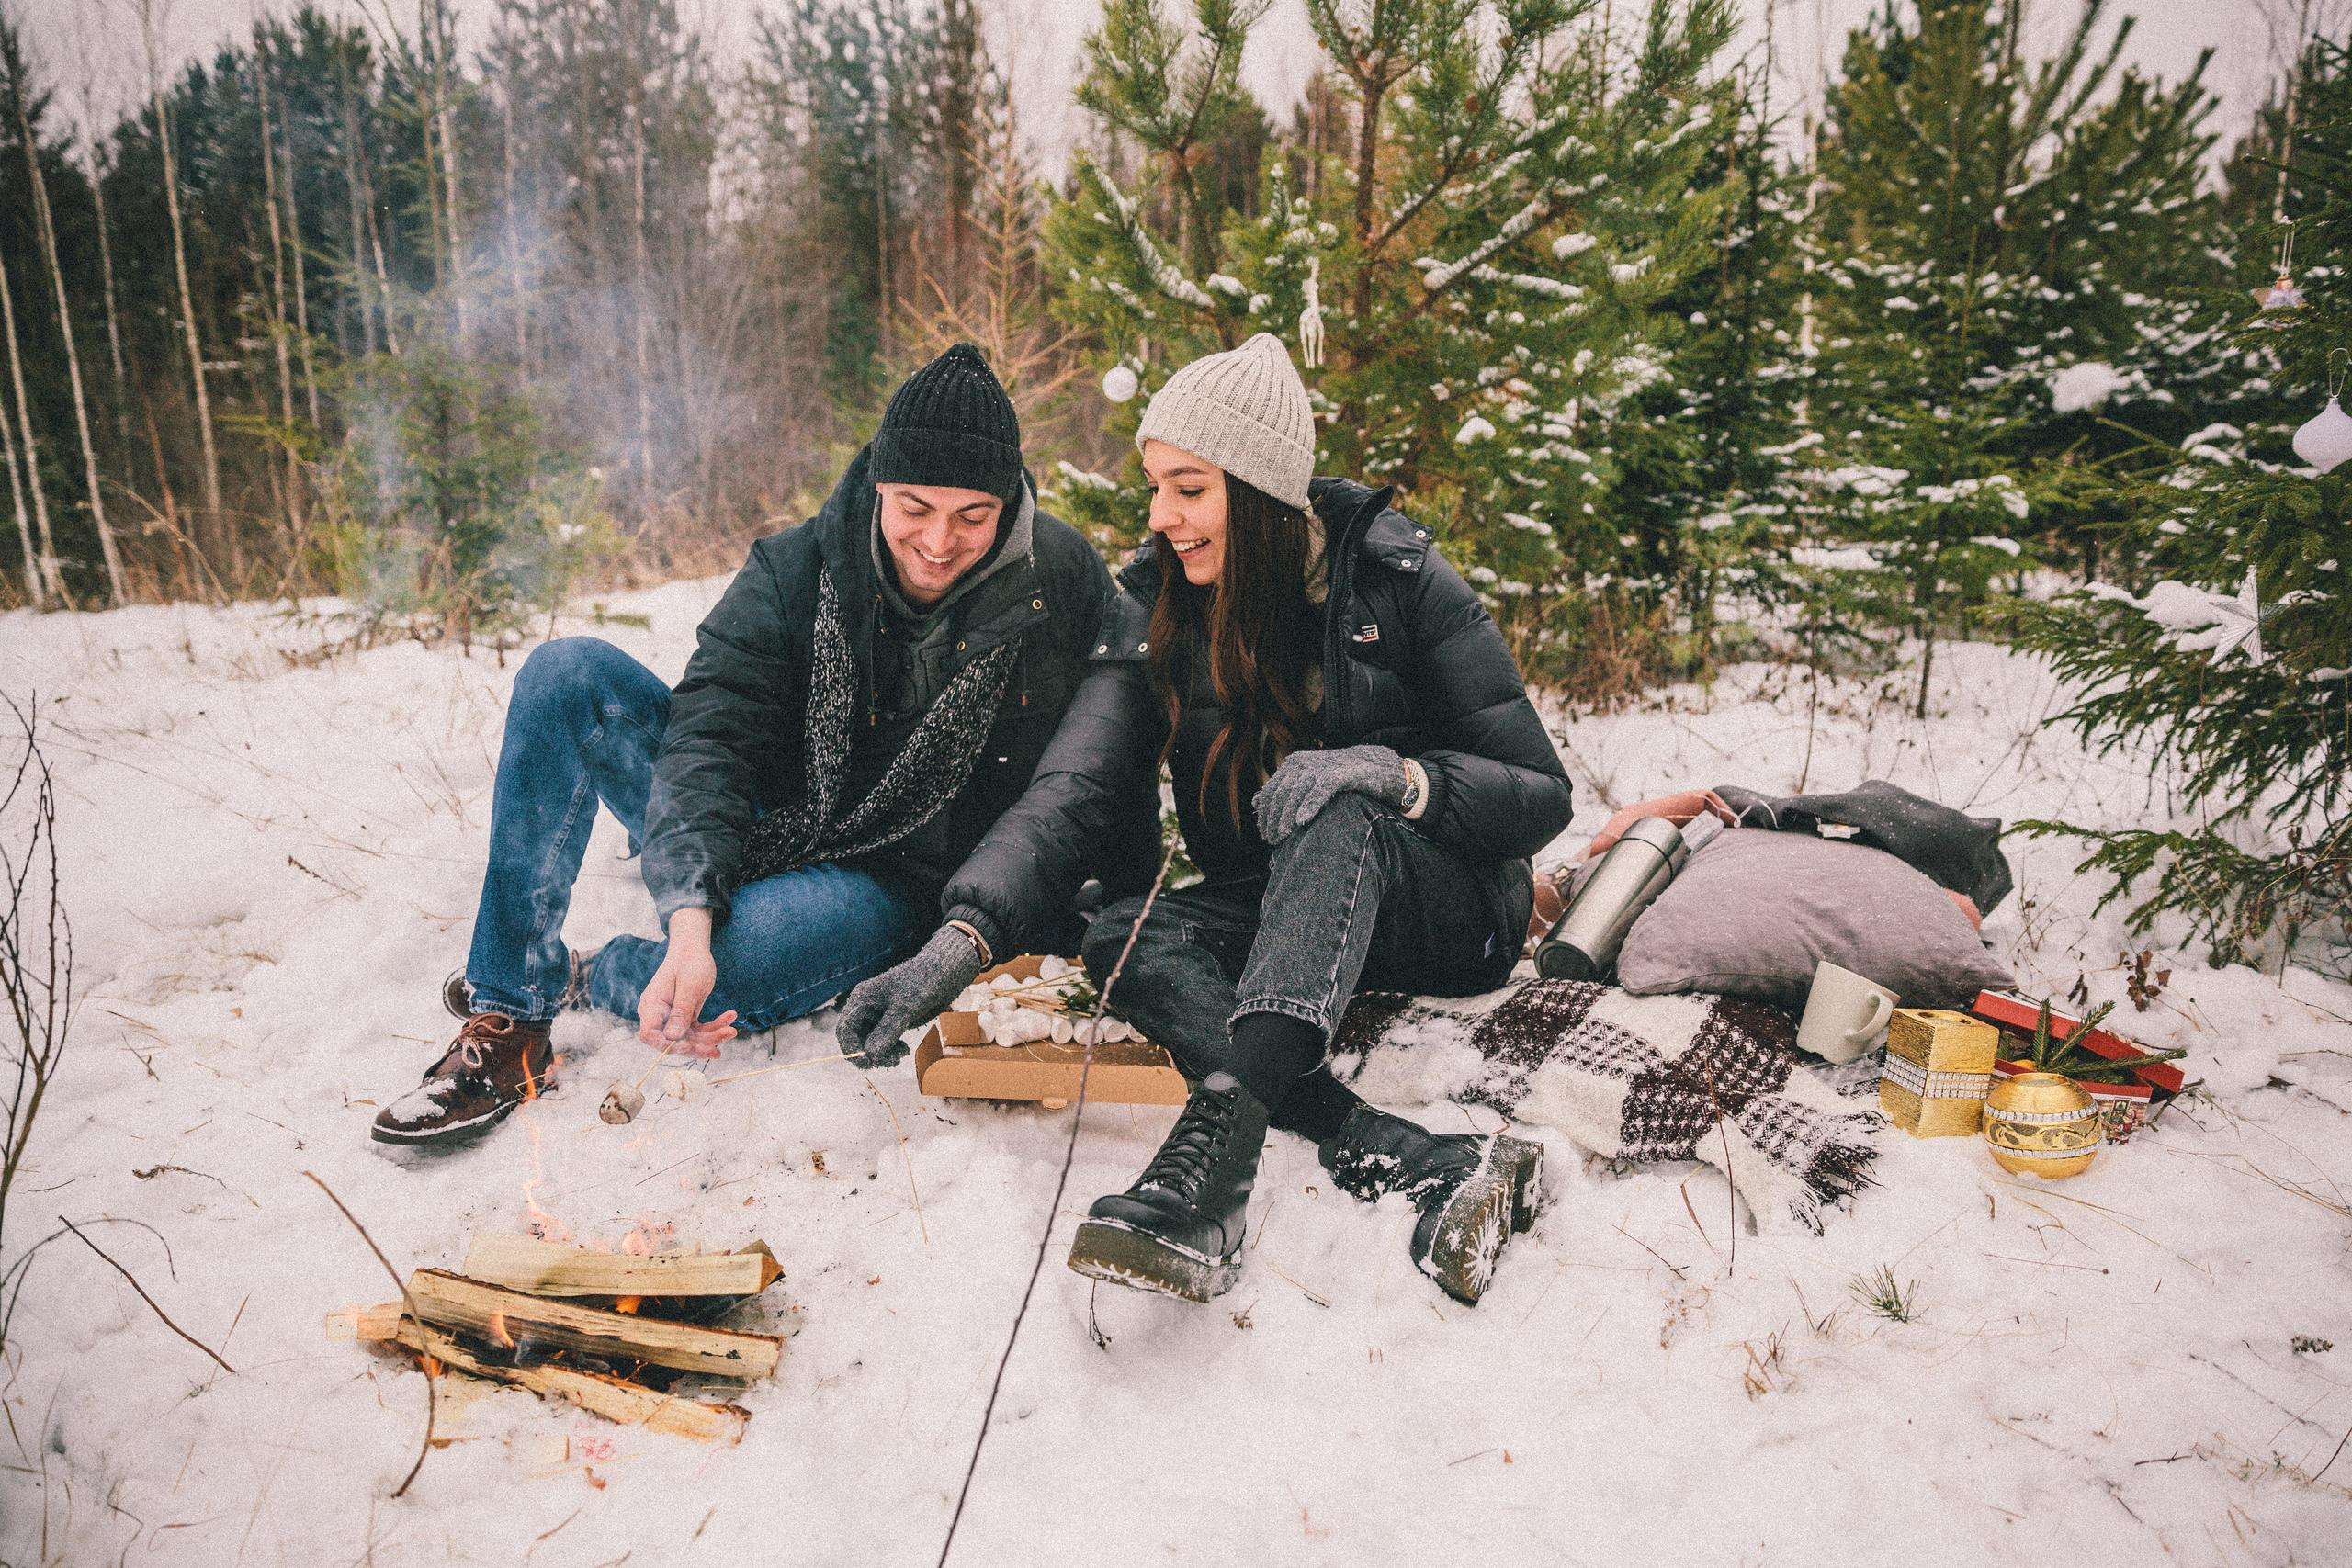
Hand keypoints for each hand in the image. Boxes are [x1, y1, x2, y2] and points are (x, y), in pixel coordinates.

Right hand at [637, 909, 737, 1056]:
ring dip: (712, 1036)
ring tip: (733, 1030)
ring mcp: (671, 1017)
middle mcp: (659, 1014)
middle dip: (700, 1044)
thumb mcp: (690, 986)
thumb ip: (681, 1011)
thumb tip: (673, 1038)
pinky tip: (730, 1018)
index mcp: (652, 1005)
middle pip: (674, 1041)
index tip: (690, 1046)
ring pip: (689, 1038)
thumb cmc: (690, 962)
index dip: (667, 1045)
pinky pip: (698, 1030)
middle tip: (726, 1035)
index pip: (650, 1035)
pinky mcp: (683, 1017)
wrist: (693, 949)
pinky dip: (714, 1027)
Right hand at [836, 926, 986, 1068]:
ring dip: (882, 1054)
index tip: (867, 1064)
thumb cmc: (922, 983)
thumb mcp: (904, 1009)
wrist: (944, 974)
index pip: (845, 1030)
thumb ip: (887, 1032)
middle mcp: (866, 1008)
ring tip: (901, 1053)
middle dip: (869, 1053)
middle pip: (856, 1040)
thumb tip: (871, 1054)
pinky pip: (883, 1042)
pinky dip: (890, 1050)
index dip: (852, 1049)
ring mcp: (878, 1016)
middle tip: (891, 1061)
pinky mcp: (891, 1022)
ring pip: (870, 1044)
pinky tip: (904, 1050)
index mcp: (862, 999)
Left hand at [1252, 744, 1407, 844]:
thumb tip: (1255, 802)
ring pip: (1296, 793)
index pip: (1270, 791)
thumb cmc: (1340, 779)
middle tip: (1272, 840)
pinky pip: (1321, 790)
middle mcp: (1304, 763)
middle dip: (1273, 819)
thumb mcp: (1307, 783)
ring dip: (1286, 817)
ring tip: (1282, 837)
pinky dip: (1309, 805)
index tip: (1265, 835)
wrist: (1376, 767)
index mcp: (1293, 765)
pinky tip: (1302, 822)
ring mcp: (1322, 767)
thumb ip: (1283, 791)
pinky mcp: (1341, 774)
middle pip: (1280, 794)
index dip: (1265, 814)